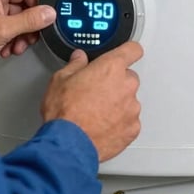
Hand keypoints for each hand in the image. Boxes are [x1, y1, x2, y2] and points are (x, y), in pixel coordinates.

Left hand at [0, 0, 60, 78]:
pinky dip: (14, 34)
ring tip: (17, 44)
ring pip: (20, 12)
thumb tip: (48, 13)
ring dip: (22, 30)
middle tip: (33, 32)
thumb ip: (29, 20)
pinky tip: (9, 46)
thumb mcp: (2, 30)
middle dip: (31, 18)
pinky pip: (12, 20)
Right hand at [40, 41, 142, 162]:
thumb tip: (79, 58)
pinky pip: (130, 120)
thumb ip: (75, 64)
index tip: (127, 53)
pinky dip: (120, 122)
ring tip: (97, 112)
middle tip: (98, 90)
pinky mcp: (133, 129)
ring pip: (129, 100)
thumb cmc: (65, 111)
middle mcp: (126, 85)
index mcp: (111, 67)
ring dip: (118, 103)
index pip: (133, 50)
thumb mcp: (60, 79)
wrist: (68, 143)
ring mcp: (132, 108)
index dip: (129, 51)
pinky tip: (102, 125)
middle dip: (116, 81)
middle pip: (129, 76)